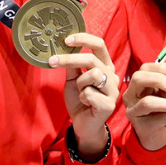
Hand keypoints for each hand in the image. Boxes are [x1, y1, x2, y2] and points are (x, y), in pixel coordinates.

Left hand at [50, 33, 119, 158]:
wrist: (83, 125)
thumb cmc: (80, 100)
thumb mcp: (72, 79)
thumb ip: (72, 65)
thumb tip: (64, 46)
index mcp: (105, 66)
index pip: (99, 45)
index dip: (84, 39)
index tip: (66, 39)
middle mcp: (112, 76)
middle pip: (91, 59)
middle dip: (70, 59)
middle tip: (52, 61)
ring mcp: (113, 90)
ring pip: (93, 74)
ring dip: (80, 84)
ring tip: (81, 93)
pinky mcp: (109, 104)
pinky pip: (89, 93)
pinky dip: (82, 98)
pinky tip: (86, 104)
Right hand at [122, 62, 165, 150]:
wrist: (155, 136)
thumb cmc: (160, 110)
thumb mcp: (163, 95)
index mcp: (137, 85)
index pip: (144, 69)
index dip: (160, 67)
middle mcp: (130, 96)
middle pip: (138, 79)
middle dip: (158, 79)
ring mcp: (134, 112)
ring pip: (147, 102)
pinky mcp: (142, 126)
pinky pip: (159, 119)